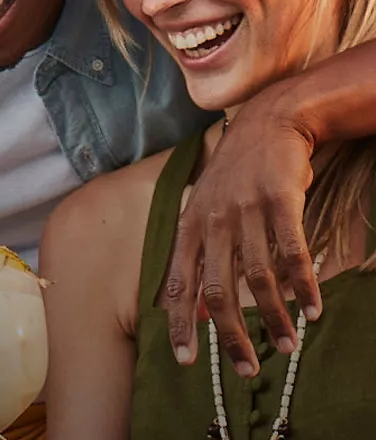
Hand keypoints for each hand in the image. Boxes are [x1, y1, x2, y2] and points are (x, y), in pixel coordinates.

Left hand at [164, 101, 318, 375]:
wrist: (269, 122)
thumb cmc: (235, 176)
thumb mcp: (204, 212)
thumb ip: (198, 259)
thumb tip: (195, 311)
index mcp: (189, 227)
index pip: (179, 284)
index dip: (181, 323)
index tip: (185, 360)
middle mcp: (212, 222)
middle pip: (217, 290)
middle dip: (231, 335)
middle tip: (247, 369)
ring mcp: (246, 210)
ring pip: (257, 277)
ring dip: (274, 317)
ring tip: (288, 347)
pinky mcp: (281, 201)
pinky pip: (291, 252)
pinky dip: (302, 285)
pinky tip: (312, 311)